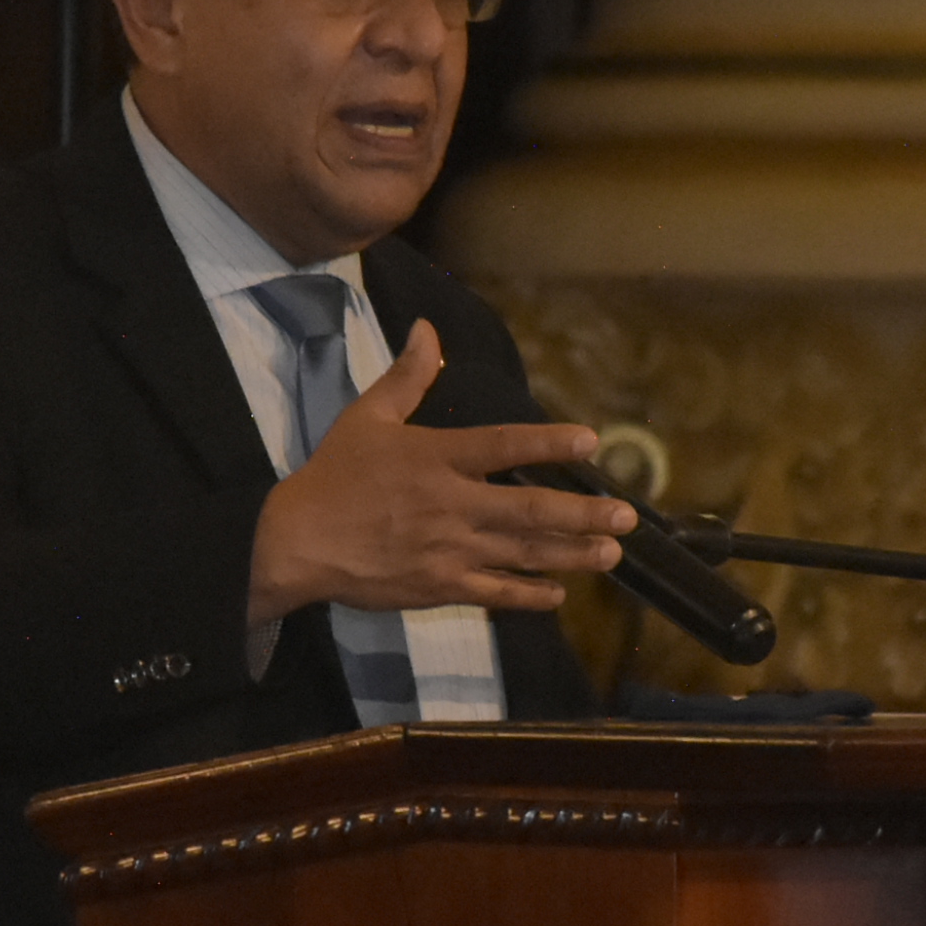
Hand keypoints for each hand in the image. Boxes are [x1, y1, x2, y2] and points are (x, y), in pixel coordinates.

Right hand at [247, 323, 631, 624]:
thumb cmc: (334, 476)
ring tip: (611, 553)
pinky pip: (494, 594)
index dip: (549, 443)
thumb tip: (428, 329)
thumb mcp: (367, 418)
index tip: (590, 441)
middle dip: (583, 514)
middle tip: (628, 516)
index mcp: (437, 459)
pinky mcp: (439, 587)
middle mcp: (452, 505)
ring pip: (522, 554)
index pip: (504, 447)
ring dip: (571, 555)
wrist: (298, 541)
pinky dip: (529, 595)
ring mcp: (449, 550)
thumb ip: (406, 376)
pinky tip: (558, 594)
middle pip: (530, 510)